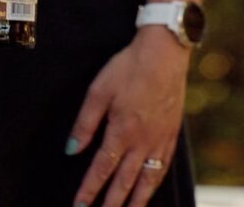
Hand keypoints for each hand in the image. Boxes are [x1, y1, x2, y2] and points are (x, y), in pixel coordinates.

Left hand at [66, 32, 187, 206]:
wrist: (165, 51)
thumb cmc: (130, 67)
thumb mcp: (99, 89)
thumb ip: (85, 122)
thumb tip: (72, 150)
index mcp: (122, 131)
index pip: (101, 169)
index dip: (89, 191)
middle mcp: (142, 141)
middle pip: (125, 182)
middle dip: (111, 205)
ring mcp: (160, 138)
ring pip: (148, 180)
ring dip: (136, 201)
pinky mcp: (172, 132)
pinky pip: (164, 165)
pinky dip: (156, 182)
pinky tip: (151, 188)